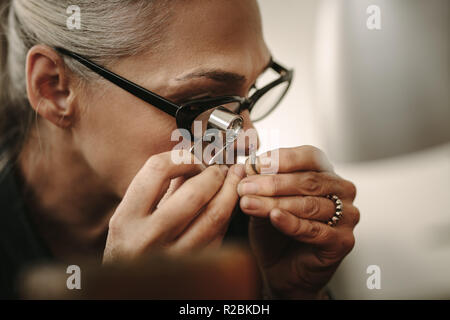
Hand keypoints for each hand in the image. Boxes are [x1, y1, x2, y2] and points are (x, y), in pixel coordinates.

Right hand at [103, 150, 245, 262]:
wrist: (130, 291)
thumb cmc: (130, 248)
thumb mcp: (132, 217)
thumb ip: (160, 189)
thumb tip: (191, 160)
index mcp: (126, 219)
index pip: (157, 170)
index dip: (182, 157)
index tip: (192, 158)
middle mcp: (147, 239)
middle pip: (194, 193)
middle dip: (214, 174)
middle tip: (220, 168)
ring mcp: (173, 257)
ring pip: (215, 215)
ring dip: (230, 191)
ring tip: (234, 179)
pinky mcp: (194, 269)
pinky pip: (219, 234)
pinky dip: (227, 214)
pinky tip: (228, 204)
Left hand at [238, 146, 359, 298]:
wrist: (281, 269)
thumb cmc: (276, 231)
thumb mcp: (264, 201)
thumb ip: (260, 185)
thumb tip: (248, 167)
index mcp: (326, 173)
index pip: (309, 156)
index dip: (282, 159)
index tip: (256, 163)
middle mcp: (341, 190)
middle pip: (308, 181)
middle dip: (272, 183)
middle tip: (245, 186)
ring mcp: (347, 216)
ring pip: (309, 205)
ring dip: (275, 203)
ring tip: (249, 202)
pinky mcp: (342, 241)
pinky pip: (315, 230)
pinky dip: (291, 223)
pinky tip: (274, 217)